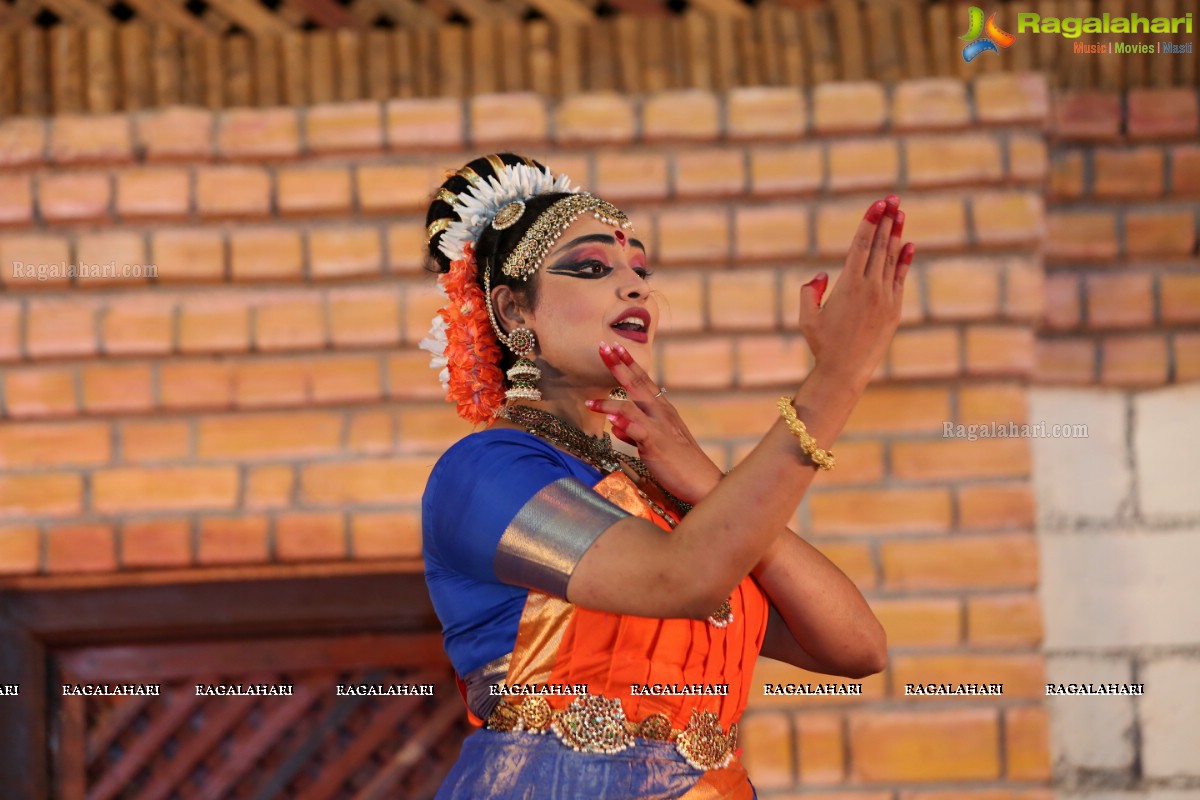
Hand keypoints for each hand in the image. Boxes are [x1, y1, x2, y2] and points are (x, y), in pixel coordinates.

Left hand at [585, 342, 722, 504]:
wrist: (703, 482)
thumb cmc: (679, 463)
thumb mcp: (655, 442)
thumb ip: (633, 432)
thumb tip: (615, 426)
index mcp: (663, 409)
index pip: (644, 380)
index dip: (629, 363)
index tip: (615, 347)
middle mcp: (662, 413)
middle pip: (637, 384)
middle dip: (618, 366)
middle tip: (603, 347)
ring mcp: (659, 428)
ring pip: (630, 407)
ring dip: (608, 403)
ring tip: (589, 402)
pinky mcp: (656, 445)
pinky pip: (637, 431)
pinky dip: (624, 425)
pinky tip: (612, 422)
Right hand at [799, 195, 913, 389]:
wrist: (846, 371)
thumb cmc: (822, 345)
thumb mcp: (806, 318)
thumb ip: (809, 292)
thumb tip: (822, 275)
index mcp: (848, 285)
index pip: (861, 245)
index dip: (870, 222)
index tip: (878, 204)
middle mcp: (870, 287)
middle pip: (879, 246)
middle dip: (886, 220)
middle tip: (893, 198)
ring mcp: (885, 298)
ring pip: (891, 259)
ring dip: (896, 234)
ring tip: (901, 214)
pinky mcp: (894, 310)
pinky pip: (901, 279)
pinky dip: (905, 260)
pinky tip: (909, 245)